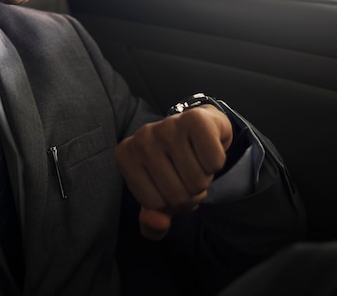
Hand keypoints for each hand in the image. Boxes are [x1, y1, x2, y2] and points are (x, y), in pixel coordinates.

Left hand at [115, 105, 232, 239]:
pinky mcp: (195, 119)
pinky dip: (216, 162)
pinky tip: (205, 149)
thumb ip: (151, 222)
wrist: (197, 129)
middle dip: (190, 194)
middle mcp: (141, 138)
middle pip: (177, 195)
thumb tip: (157, 222)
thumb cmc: (173, 166)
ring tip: (195, 162)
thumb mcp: (157, 197)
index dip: (170, 204)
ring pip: (198, 182)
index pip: (154, 205)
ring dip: (204, 179)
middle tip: (187, 174)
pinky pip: (214, 162)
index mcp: (126, 156)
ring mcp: (167, 126)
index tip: (170, 185)